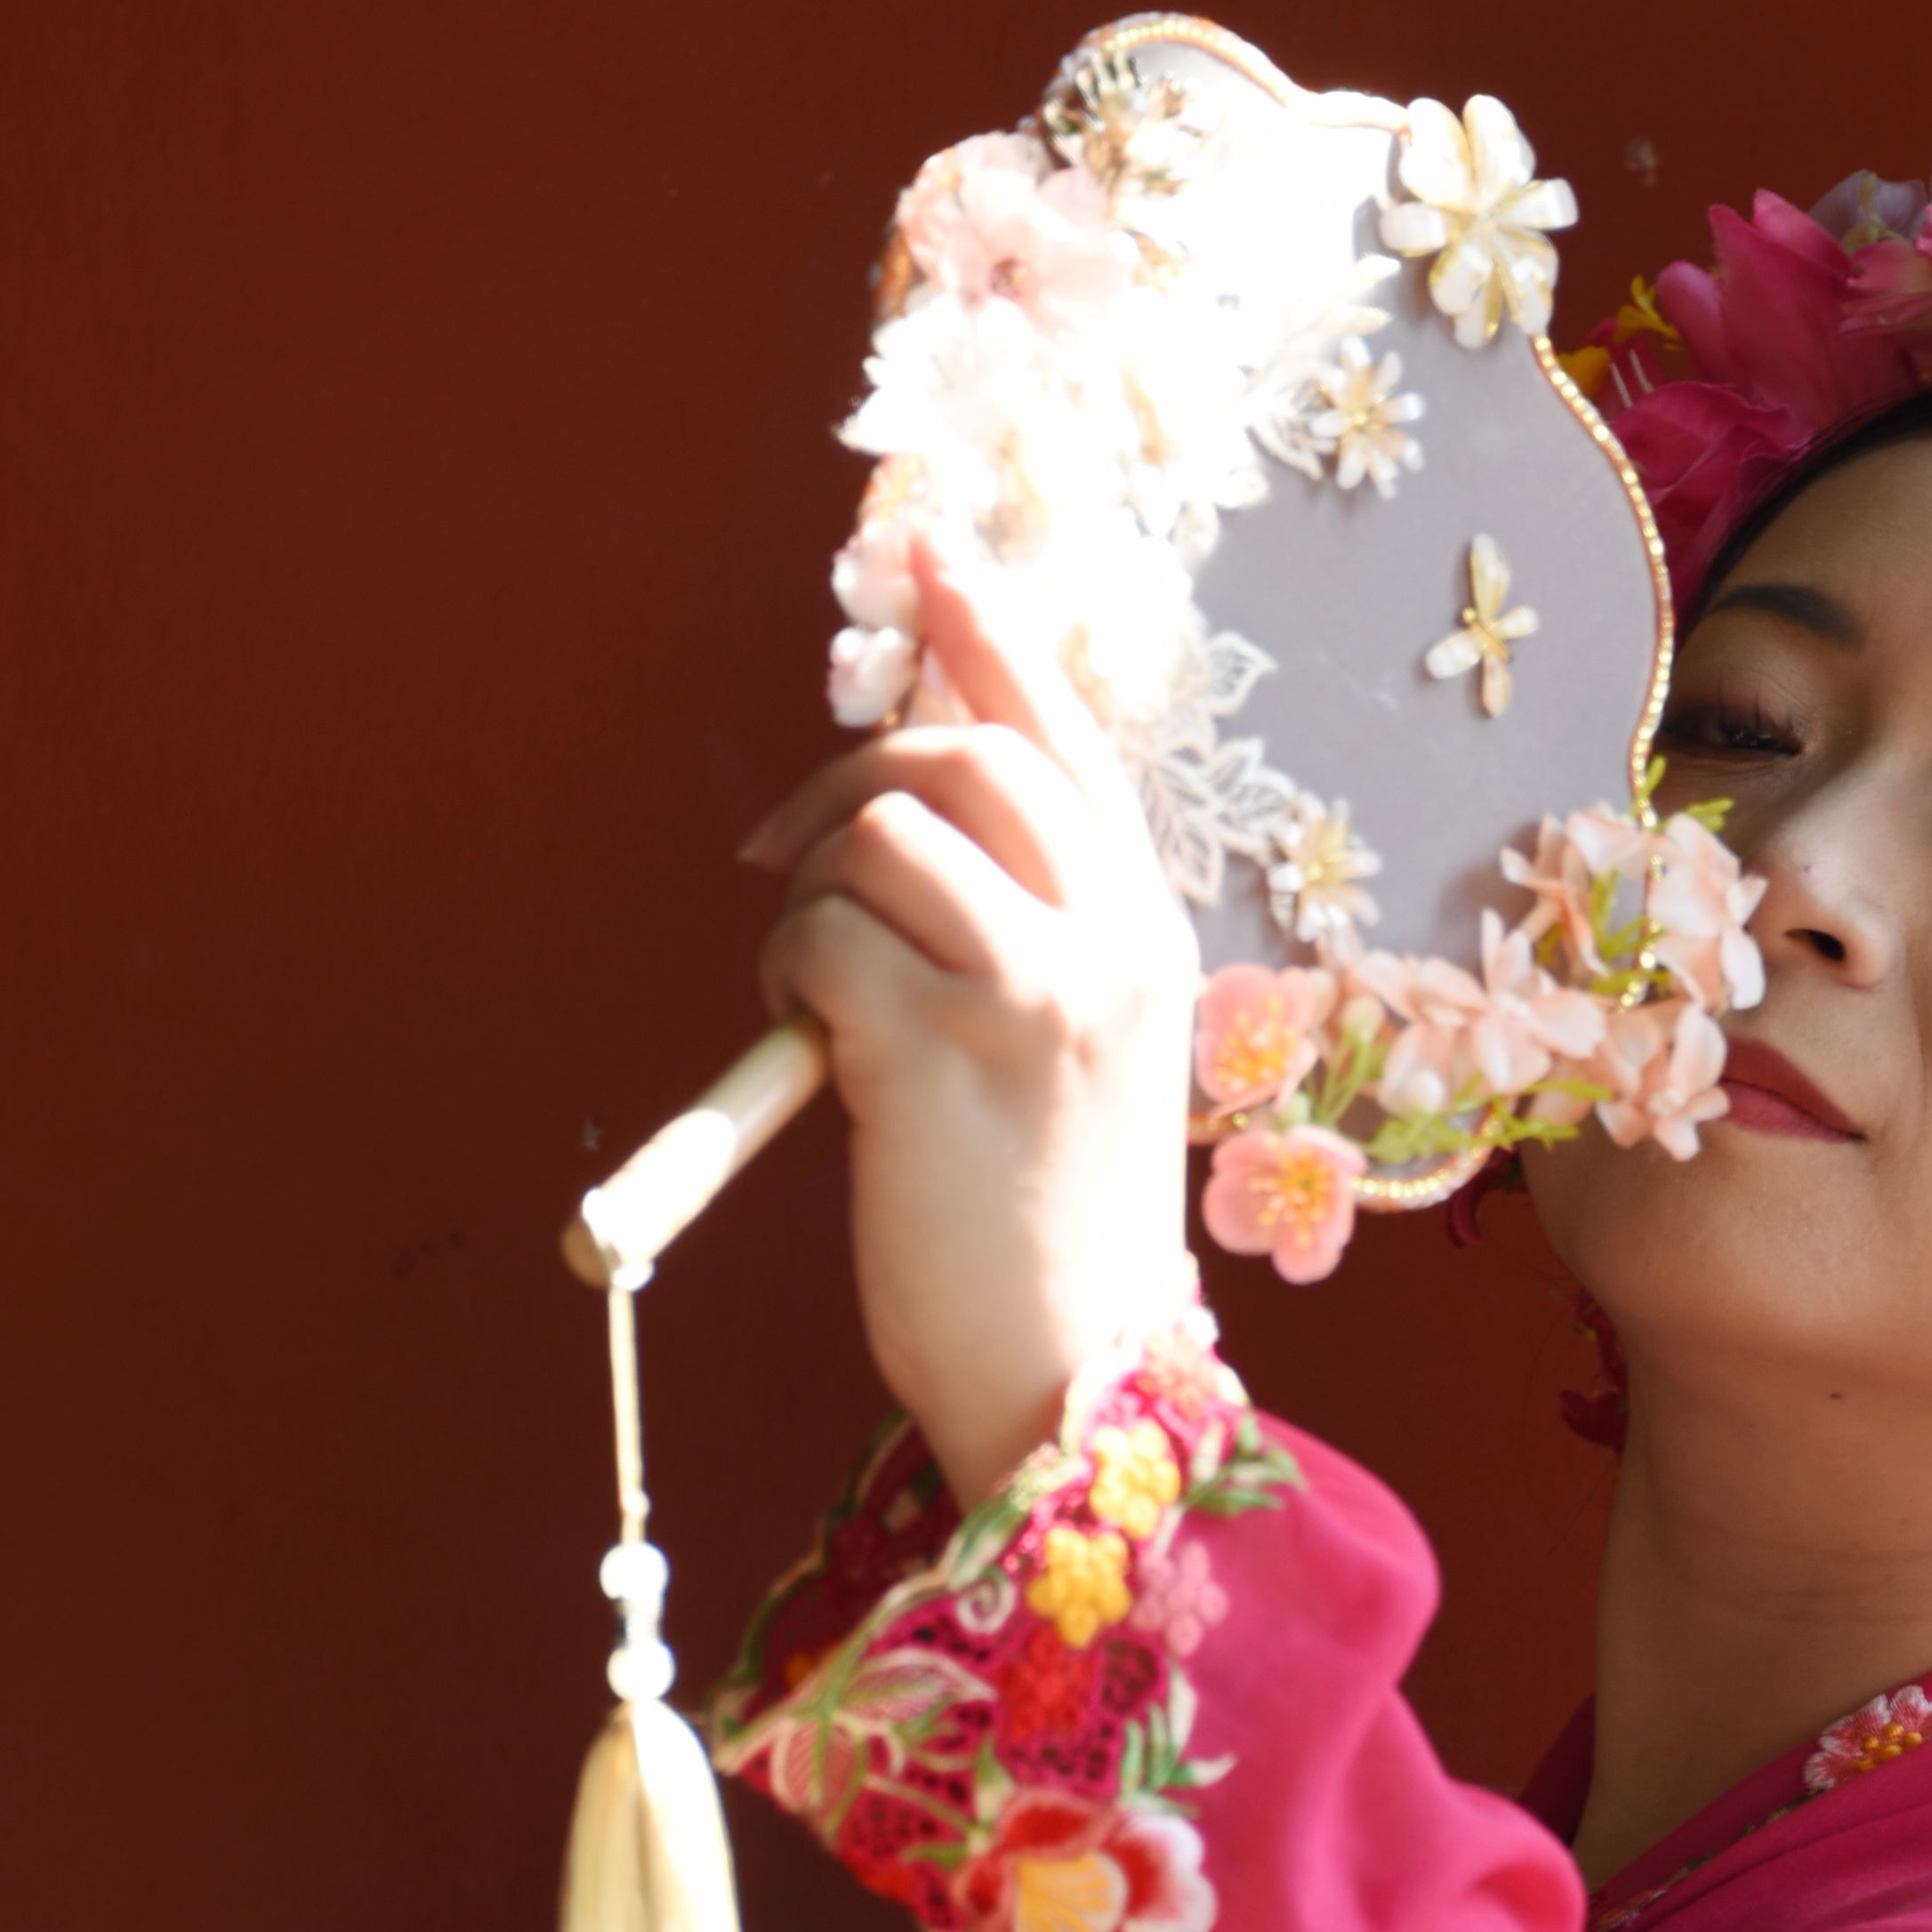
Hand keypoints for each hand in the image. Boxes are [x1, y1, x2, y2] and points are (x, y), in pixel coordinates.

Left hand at [746, 558, 1198, 1501]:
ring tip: (808, 987)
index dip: (989, 633)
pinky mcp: (942, 1044)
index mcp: (1148, 935)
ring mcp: (1038, 986)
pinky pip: (822, 931)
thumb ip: (1018, 934)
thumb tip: (894, 822)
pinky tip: (806, 1052)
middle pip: (967, 757)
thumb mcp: (1068, 1054)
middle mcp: (1113, 940)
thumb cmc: (1044, 1230)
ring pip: (887, 830)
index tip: (926, 552)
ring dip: (808, 885)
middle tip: (783, 856)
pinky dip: (787, 970)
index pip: (1066, 738)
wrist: (1065, 1379)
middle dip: (855, 774)